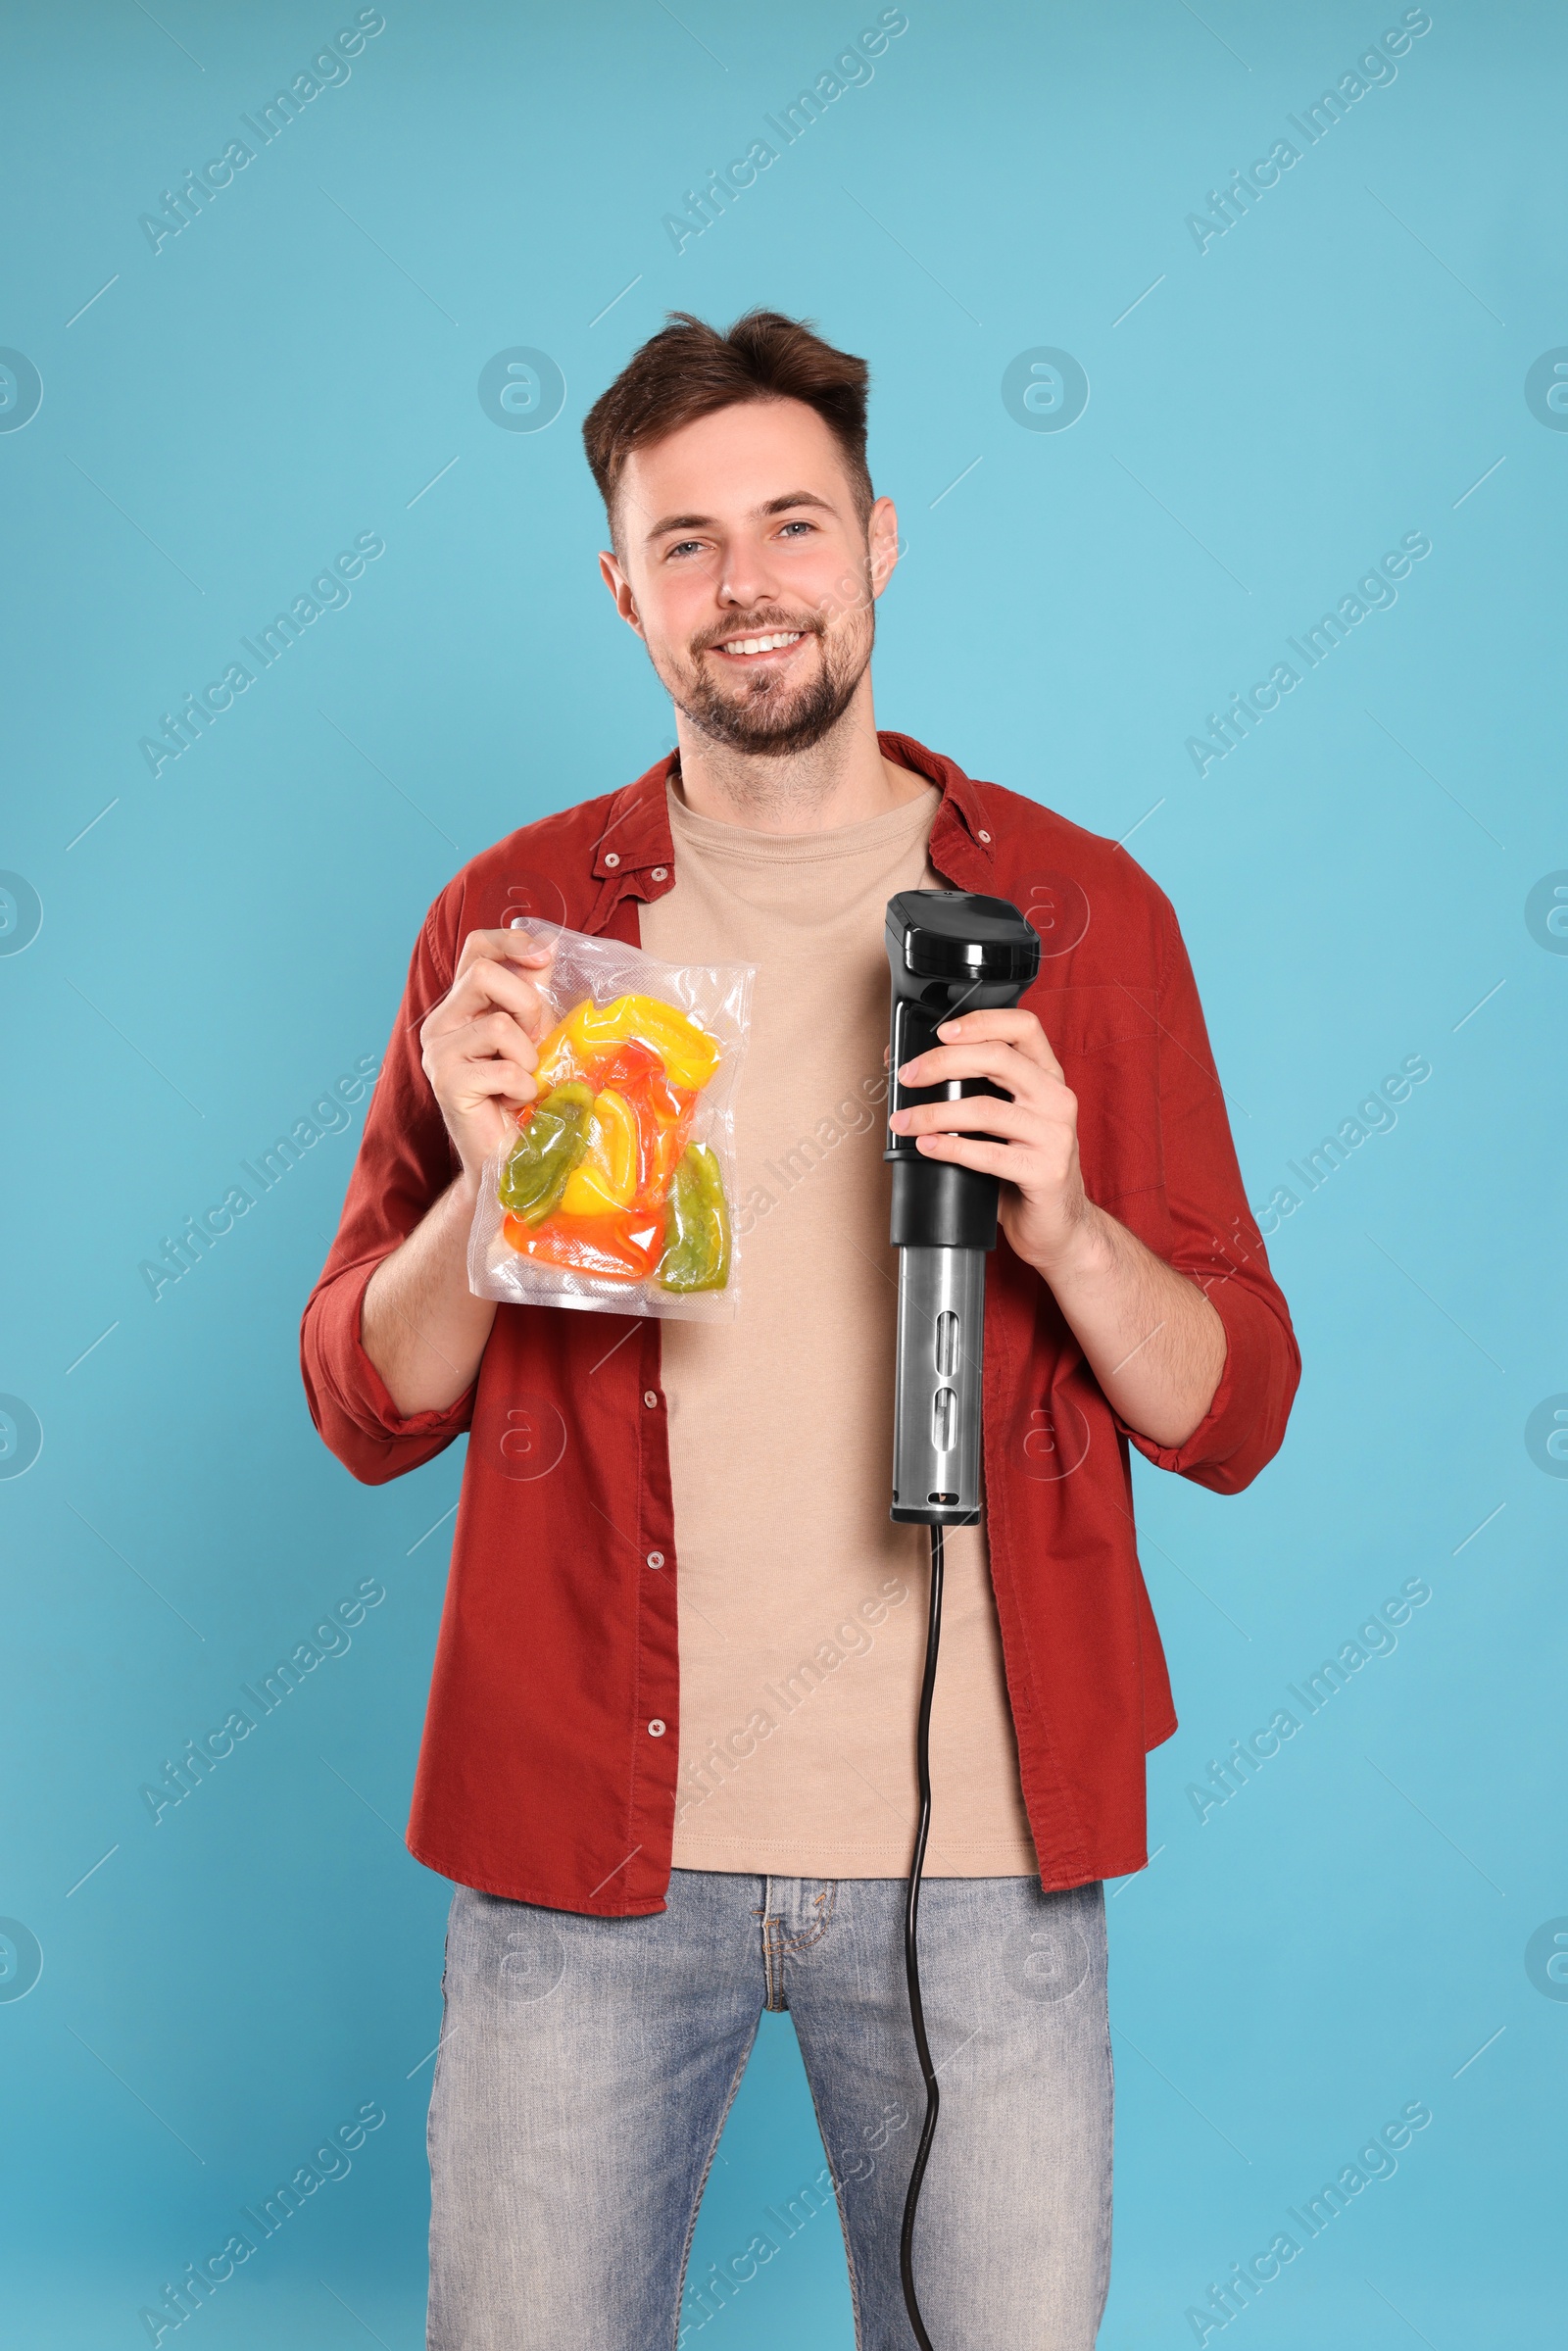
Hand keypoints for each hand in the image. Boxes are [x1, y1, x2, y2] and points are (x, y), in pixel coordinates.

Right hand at [419, 928, 555, 1183]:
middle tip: (535, 1043)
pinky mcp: (446, 1084)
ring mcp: (437, 1053)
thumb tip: (546, 946)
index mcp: (459, 1006)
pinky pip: (504, 1068)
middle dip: (527, 1005)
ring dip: (528, 1057)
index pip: (476, 948)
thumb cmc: (524, 1095)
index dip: (512, 941)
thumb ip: (534, 994)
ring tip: (522, 1081)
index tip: (545, 955)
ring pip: (499, 1024)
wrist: (508, 1157)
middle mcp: (440, 1024)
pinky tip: (513, 1102)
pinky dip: (524, 1087)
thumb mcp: (535, 1034)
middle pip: (484, 974)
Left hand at [888, 1007, 1095, 1277]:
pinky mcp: (1046, 1171)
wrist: (1059, 1226)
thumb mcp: (1005, 1121)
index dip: (981, 1021)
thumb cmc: (1024, 1167)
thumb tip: (908, 1069)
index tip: (941, 1031)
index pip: (1023, 1026)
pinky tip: (928, 1147)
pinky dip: (951, 1149)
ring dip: (935, 1113)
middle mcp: (1056, 1098)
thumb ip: (974, 1092)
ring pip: (986, 1109)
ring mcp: (1055, 1135)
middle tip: (908, 1076)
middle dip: (943, 1062)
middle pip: (998, 1058)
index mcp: (1047, 1076)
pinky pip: (990, 1155)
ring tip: (903, 1121)